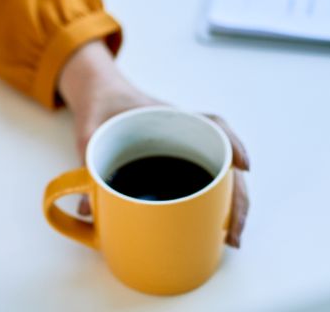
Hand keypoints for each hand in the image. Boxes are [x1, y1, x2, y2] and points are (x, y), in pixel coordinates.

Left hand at [58, 42, 250, 247]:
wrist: (98, 93)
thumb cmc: (101, 105)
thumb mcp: (89, 128)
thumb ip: (87, 157)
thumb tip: (88, 207)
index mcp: (168, 117)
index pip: (211, 124)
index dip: (231, 143)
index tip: (242, 167)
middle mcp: (184, 134)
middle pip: (224, 161)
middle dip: (237, 196)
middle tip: (233, 232)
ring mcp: (183, 149)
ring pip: (220, 175)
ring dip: (231, 204)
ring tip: (231, 237)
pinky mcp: (176, 164)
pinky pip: (204, 182)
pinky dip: (215, 203)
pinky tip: (217, 227)